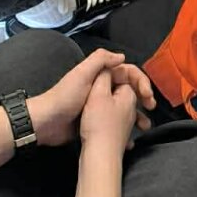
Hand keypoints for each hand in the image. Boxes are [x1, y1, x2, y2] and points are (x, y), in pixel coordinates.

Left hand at [30, 48, 156, 147]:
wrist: (46, 124)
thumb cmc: (65, 98)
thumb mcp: (81, 75)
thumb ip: (100, 60)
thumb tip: (122, 57)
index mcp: (100, 75)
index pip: (128, 73)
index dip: (141, 82)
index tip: (148, 97)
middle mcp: (101, 88)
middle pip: (129, 90)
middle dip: (142, 99)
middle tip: (150, 111)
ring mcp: (99, 106)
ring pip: (124, 107)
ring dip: (136, 116)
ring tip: (144, 127)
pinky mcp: (95, 121)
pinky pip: (115, 122)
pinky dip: (125, 128)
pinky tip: (131, 139)